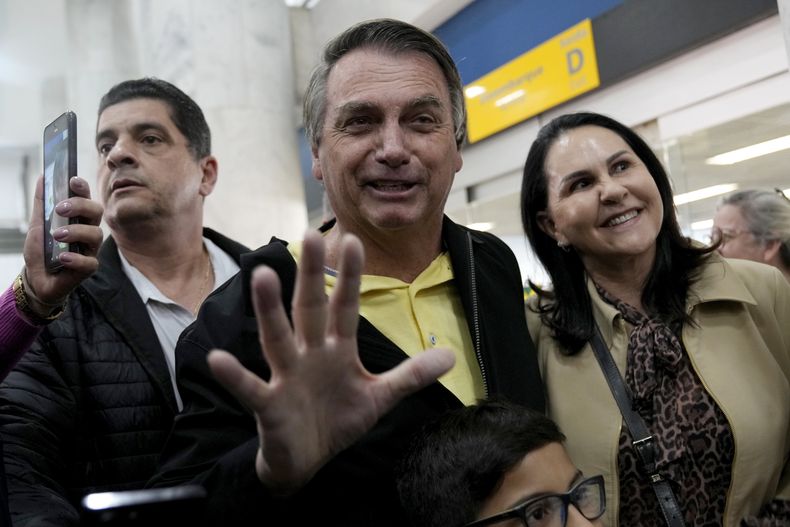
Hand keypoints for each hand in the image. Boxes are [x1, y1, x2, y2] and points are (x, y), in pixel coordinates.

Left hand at [22, 176, 102, 310]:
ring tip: (57, 235)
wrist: (37, 278)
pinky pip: (90, 262)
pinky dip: (76, 258)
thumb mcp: (37, 224)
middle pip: (96, 211)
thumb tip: (43, 177)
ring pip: (96, 234)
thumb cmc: (42, 250)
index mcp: (78, 218)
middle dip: (81, 206)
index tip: (72, 181)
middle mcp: (88, 231)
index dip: (83, 188)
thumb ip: (42, 203)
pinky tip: (63, 258)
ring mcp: (90, 249)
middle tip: (61, 209)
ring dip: (76, 232)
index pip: (86, 197)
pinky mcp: (88, 267)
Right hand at [207, 230, 454, 493]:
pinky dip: (234, 376)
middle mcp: (309, 355)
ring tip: (262, 275)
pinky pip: (250, 389)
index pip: (345, 307)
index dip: (350, 277)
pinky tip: (218, 358)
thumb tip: (452, 355)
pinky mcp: (268, 406)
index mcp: (336, 350)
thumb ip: (410, 375)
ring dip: (269, 310)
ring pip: (277, 338)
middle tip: (308, 234)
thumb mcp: (378, 396)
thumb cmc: (337, 420)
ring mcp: (287, 377)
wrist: (306, 462)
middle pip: (309, 310)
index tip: (354, 241)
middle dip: (309, 276)